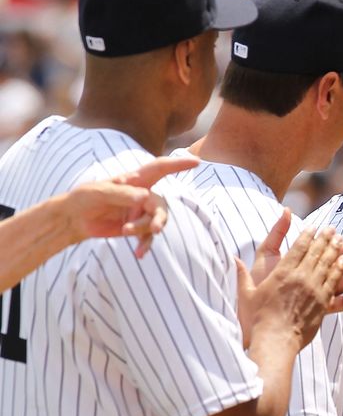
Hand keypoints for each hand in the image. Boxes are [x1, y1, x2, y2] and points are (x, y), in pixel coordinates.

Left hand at [61, 155, 198, 256]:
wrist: (74, 219)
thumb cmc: (84, 198)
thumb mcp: (99, 192)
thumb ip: (122, 193)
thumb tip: (145, 197)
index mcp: (134, 180)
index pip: (159, 169)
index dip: (178, 164)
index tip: (196, 161)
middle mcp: (141, 195)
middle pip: (160, 205)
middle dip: (158, 218)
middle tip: (154, 230)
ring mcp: (140, 212)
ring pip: (155, 222)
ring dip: (144, 230)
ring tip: (127, 232)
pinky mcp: (136, 227)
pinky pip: (148, 238)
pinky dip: (144, 245)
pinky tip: (138, 254)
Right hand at [236, 216, 342, 349]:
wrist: (275, 341)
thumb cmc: (258, 320)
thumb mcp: (246, 294)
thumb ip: (242, 275)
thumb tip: (233, 259)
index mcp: (282, 273)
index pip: (298, 248)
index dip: (307, 235)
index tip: (313, 227)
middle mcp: (300, 278)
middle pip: (316, 253)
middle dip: (325, 238)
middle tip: (332, 229)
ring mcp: (314, 290)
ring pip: (328, 264)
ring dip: (336, 250)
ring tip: (341, 240)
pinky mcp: (323, 303)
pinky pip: (335, 282)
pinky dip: (340, 269)